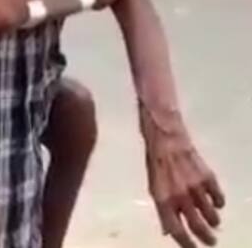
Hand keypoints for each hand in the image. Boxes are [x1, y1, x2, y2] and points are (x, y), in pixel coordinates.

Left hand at [141, 109, 224, 247]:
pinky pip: (218, 198)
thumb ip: (163, 207)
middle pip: (198, 226)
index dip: (186, 243)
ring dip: (213, 222)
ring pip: (211, 215)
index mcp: (162, 198)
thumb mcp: (153, 184)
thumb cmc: (155, 159)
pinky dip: (219, 203)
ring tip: (213, 224)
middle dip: (206, 238)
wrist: (165, 134)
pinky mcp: (208, 177)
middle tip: (211, 242)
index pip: (176, 229)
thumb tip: (169, 230)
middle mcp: (180, 196)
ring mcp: (196, 187)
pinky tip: (217, 204)